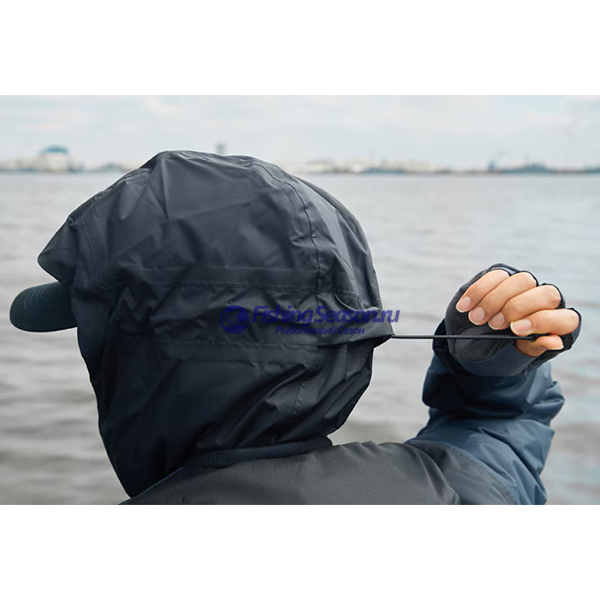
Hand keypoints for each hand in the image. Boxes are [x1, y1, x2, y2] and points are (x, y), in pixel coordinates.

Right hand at [455, 269, 580, 356]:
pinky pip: (495, 276)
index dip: (541, 321)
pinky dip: (477, 292)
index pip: (565, 319)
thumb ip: (533, 348)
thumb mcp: (513, 356)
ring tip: (475, 318)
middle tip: (493, 324)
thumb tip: (555, 342)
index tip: (515, 329)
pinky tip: (464, 307)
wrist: (469, 343)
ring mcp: (524, 287)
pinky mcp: (502, 276)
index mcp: (556, 325)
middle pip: (546, 294)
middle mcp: (544, 302)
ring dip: (494, 300)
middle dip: (517, 308)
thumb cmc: (497, 353)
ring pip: (521, 280)